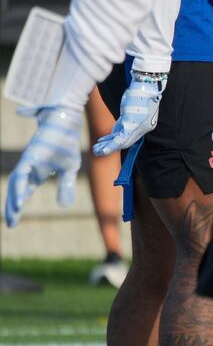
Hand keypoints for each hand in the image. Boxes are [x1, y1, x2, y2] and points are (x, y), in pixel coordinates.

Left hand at [5, 106, 83, 225]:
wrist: (66, 121)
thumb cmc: (66, 142)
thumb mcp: (69, 169)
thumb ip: (65, 186)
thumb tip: (64, 207)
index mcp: (36, 172)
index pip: (23, 192)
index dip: (17, 206)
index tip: (13, 223)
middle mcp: (28, 168)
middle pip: (16, 190)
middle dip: (12, 207)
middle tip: (11, 224)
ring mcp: (28, 161)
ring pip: (16, 182)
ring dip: (14, 198)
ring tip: (15, 212)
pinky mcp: (31, 155)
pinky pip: (22, 173)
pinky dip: (20, 186)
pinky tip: (20, 198)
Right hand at [92, 69, 165, 155]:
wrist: (146, 85)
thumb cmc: (140, 93)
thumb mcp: (134, 109)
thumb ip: (128, 119)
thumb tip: (119, 127)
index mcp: (147, 126)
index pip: (131, 138)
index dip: (119, 143)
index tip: (108, 144)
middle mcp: (143, 128)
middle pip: (126, 142)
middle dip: (112, 148)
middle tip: (99, 152)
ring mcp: (138, 126)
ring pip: (122, 142)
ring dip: (108, 147)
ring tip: (97, 151)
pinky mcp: (131, 123)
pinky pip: (120, 137)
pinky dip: (110, 143)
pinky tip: (102, 145)